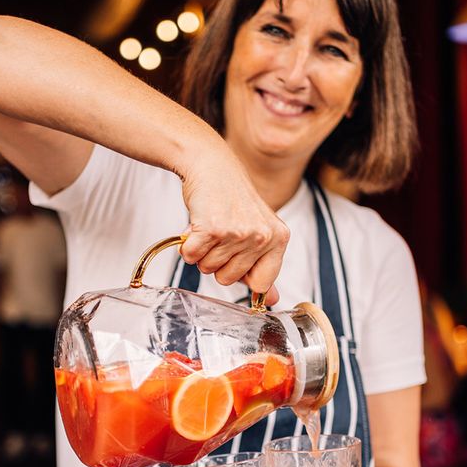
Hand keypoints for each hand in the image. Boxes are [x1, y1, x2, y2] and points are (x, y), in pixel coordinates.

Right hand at [179, 151, 288, 303]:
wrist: (212, 165)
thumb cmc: (232, 199)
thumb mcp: (258, 230)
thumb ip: (264, 267)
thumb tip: (271, 301)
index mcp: (279, 239)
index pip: (261, 284)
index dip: (242, 275)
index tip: (235, 257)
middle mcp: (262, 237)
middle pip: (228, 279)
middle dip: (217, 262)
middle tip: (221, 234)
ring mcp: (238, 233)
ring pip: (208, 269)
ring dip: (202, 252)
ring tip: (210, 226)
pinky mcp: (213, 229)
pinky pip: (190, 258)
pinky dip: (187, 246)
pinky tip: (197, 226)